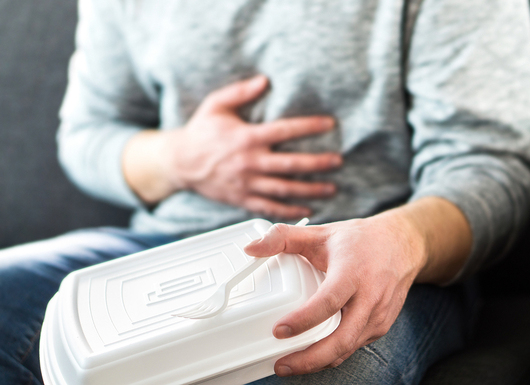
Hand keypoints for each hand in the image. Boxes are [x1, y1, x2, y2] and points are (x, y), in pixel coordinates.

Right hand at [165, 75, 341, 217]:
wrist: (179, 163)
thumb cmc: (200, 132)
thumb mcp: (215, 105)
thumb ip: (240, 92)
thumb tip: (264, 80)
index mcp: (246, 138)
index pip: (284, 131)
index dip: (309, 127)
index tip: (330, 124)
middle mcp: (249, 162)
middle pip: (291, 165)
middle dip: (318, 164)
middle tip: (338, 162)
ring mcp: (247, 184)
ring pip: (285, 190)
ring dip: (311, 191)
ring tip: (332, 189)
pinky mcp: (242, 199)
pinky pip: (270, 207)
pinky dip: (290, 211)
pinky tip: (308, 210)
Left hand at [243, 197, 471, 375]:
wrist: (403, 245)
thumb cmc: (360, 240)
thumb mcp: (321, 232)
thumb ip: (283, 237)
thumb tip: (250, 248)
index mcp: (352, 272)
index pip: (328, 301)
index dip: (303, 320)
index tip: (279, 330)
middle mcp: (369, 297)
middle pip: (342, 339)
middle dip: (310, 358)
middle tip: (280, 364)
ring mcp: (378, 315)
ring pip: (347, 348)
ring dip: (319, 361)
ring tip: (288, 364)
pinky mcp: (381, 326)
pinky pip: (354, 346)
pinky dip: (333, 355)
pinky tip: (312, 354)